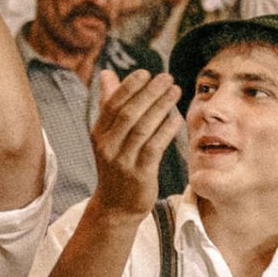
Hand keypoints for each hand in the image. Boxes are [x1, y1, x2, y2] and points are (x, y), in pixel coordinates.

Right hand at [89, 70, 181, 218]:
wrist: (116, 204)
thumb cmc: (118, 162)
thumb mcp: (109, 134)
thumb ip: (110, 103)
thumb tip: (107, 73)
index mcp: (99, 133)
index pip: (112, 105)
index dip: (129, 87)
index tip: (146, 72)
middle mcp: (108, 145)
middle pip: (128, 114)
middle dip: (148, 93)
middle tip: (167, 77)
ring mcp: (122, 160)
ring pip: (142, 129)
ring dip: (161, 107)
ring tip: (176, 90)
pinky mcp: (139, 173)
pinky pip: (154, 148)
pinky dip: (166, 130)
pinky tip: (177, 117)